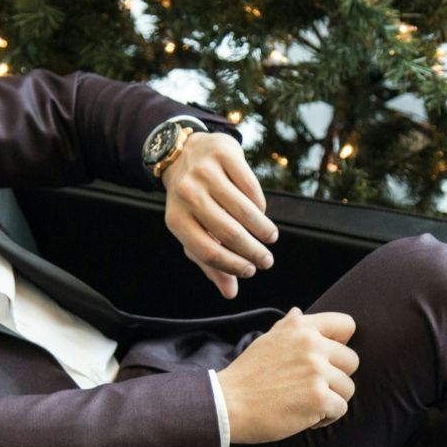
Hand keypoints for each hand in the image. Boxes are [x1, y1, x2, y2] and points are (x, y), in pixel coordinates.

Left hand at [161, 130, 277, 298]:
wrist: (183, 153)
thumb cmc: (191, 202)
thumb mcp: (192, 230)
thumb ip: (210, 263)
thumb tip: (231, 293)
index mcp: (175, 219)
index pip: (207, 251)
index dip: (232, 265)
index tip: (250, 271)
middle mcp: (187, 195)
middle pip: (228, 232)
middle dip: (253, 251)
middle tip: (267, 260)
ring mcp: (205, 173)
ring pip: (243, 209)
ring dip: (262, 228)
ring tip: (270, 238)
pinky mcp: (223, 155)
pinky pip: (250, 186)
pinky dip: (259, 204)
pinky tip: (262, 213)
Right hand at [215, 307, 358, 443]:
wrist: (227, 403)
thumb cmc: (247, 376)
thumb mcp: (267, 340)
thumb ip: (289, 326)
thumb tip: (299, 312)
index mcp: (301, 327)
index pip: (347, 324)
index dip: (342, 344)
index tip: (329, 359)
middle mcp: (312, 345)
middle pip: (352, 361)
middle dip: (336, 377)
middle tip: (311, 387)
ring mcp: (317, 371)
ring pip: (348, 387)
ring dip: (331, 399)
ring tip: (306, 403)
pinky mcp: (319, 398)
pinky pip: (341, 409)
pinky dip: (326, 417)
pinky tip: (305, 416)